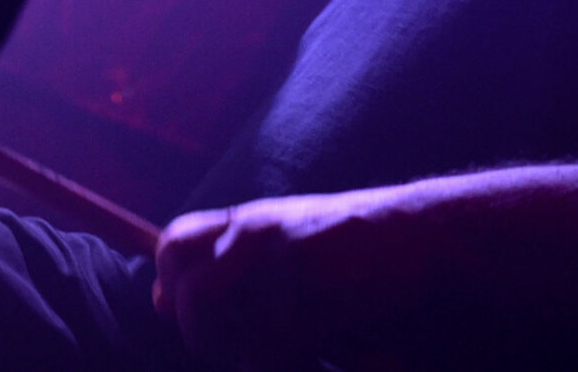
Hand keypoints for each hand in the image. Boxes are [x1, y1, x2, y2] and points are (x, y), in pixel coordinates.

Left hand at [152, 190, 428, 371]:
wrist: (419, 233)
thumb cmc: (353, 244)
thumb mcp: (283, 238)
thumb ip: (225, 265)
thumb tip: (158, 301)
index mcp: (247, 220)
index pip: (173, 244)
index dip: (170, 286)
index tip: (189, 312)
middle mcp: (256, 236)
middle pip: (188, 295)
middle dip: (198, 331)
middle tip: (231, 342)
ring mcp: (282, 268)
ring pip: (225, 331)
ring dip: (242, 352)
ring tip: (278, 347)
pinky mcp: (313, 300)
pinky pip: (269, 352)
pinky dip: (280, 361)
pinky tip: (311, 351)